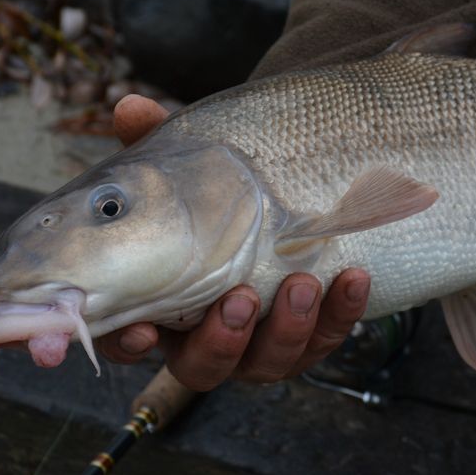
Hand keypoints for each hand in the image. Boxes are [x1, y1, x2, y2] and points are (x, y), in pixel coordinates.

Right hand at [96, 95, 370, 390]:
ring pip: (265, 364)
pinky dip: (340, 315)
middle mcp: (203, 334)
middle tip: (241, 298)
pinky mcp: (307, 337)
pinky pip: (324, 342)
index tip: (142, 330)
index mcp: (157, 303)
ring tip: (303, 281)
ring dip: (286, 329)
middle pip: (200, 366)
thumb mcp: (184, 165)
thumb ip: (154, 144)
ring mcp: (258, 343)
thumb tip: (129, 108)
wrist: (281, 191)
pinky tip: (352, 277)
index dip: (126, 344)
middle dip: (221, 341)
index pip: (123, 339)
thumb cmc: (214, 190)